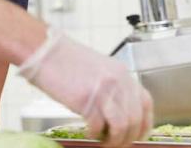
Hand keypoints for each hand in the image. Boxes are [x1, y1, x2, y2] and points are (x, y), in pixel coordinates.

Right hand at [18, 29, 152, 147]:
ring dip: (114, 140)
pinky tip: (88, 132)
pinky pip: (98, 126)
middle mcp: (117, 81)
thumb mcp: (97, 69)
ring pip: (121, 126)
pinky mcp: (86, 99)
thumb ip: (111, 87)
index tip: (139, 135)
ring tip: (103, 142)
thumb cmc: (64, 60)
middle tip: (117, 143)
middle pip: (135, 119)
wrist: (44, 50)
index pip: (146, 102)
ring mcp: (102, 90)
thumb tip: (117, 112)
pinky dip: (95, 134)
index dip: (145, 123)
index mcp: (121, 73)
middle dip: (128, 138)